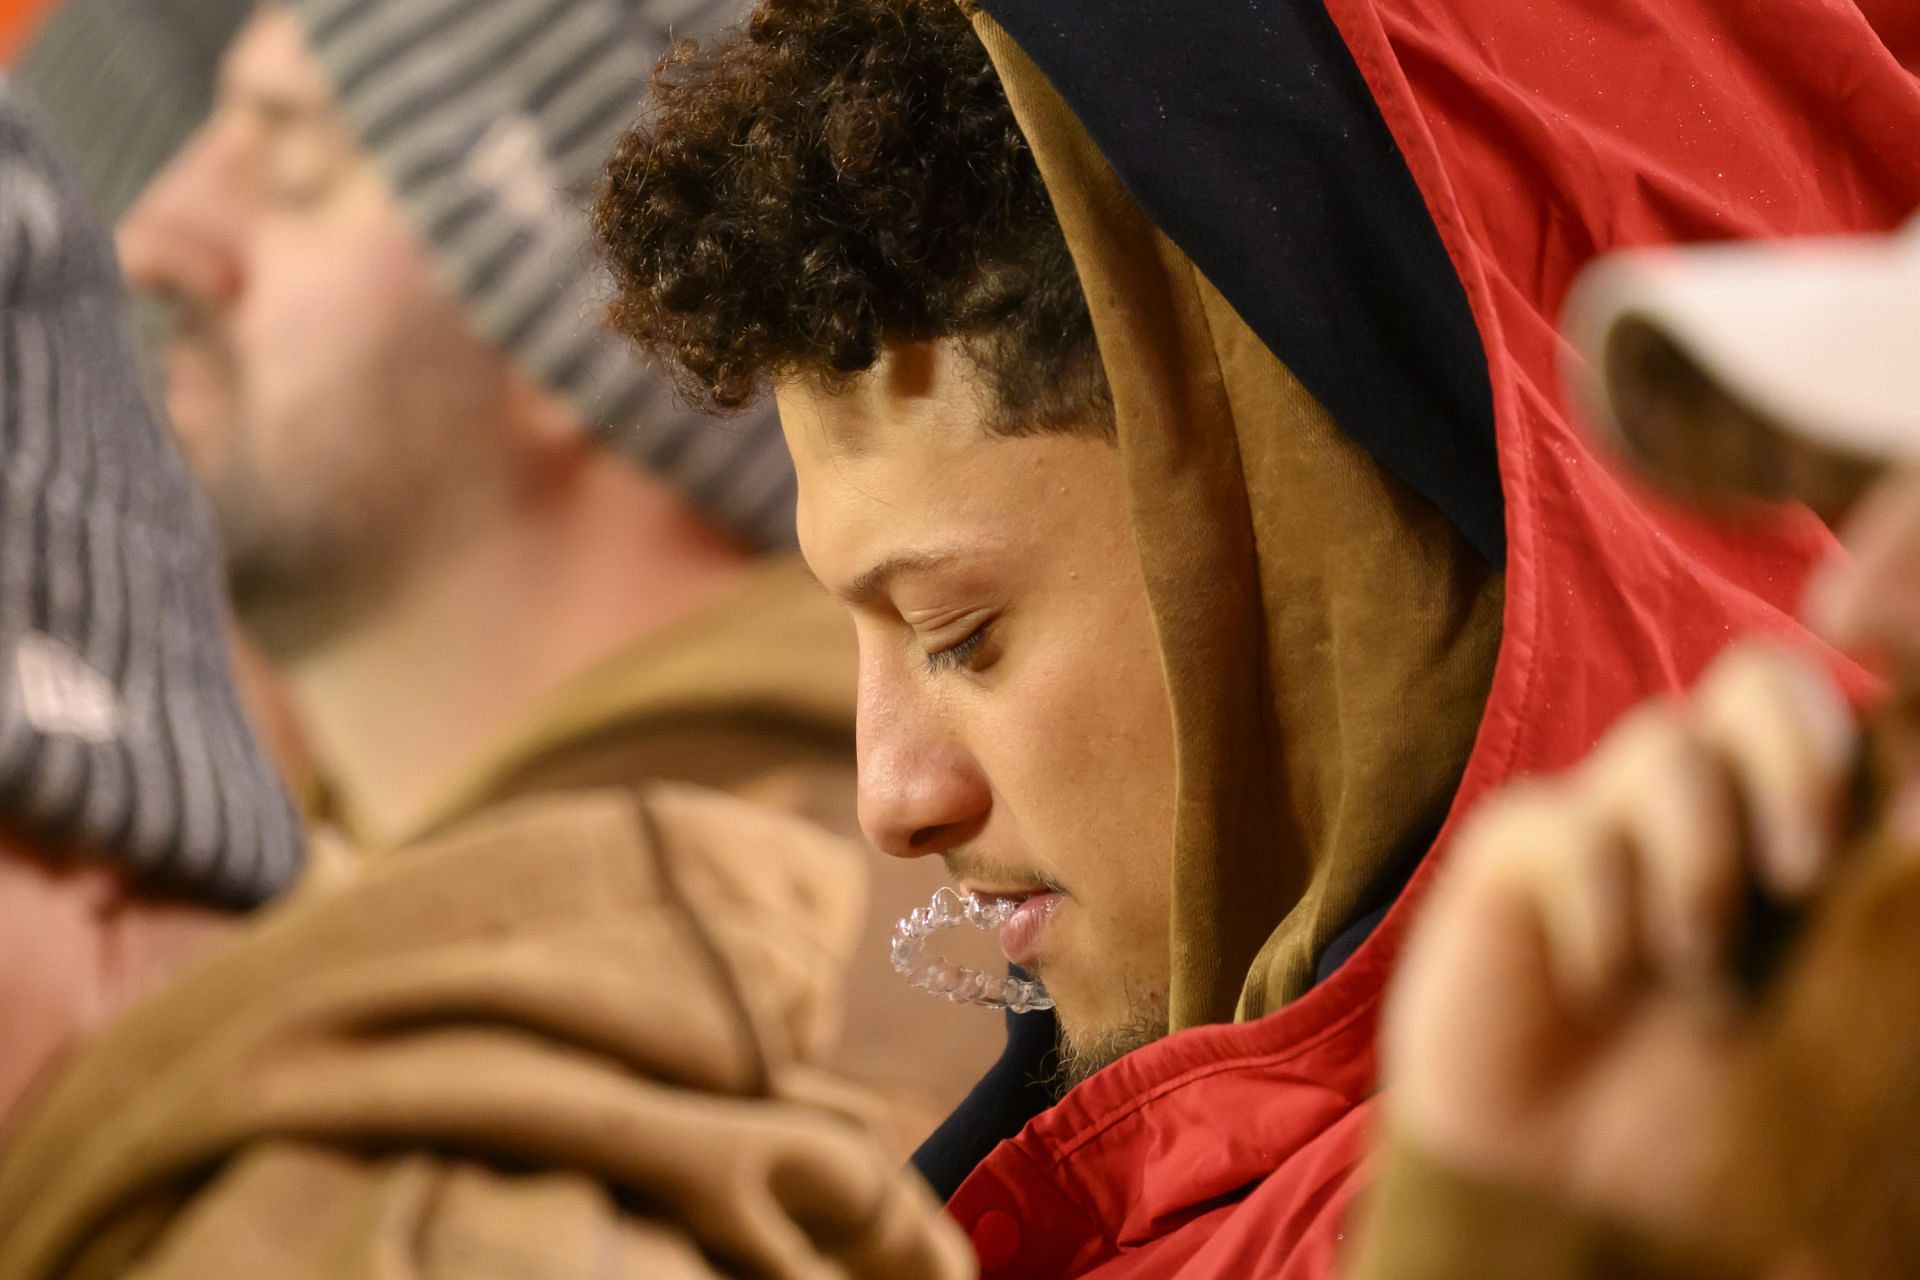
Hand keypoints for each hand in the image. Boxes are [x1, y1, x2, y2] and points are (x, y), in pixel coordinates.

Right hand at [1382, 641, 1855, 1234]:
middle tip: (1804, 872)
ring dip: (1699, 864)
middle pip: (1760, 679)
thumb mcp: (1861, 1011)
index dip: (1874, 661)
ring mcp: (1613, 823)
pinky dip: (1600, 908)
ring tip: (1693, 975)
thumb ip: (1893, 898)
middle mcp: (1722, 812)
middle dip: (1796, 758)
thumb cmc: (1742, 1121)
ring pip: (1665, 741)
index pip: (1852, 712)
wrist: (1594, 1203)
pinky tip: (1603, 985)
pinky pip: (1563, 823)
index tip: (1878, 707)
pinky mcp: (1523, 853)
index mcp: (1817, 834)